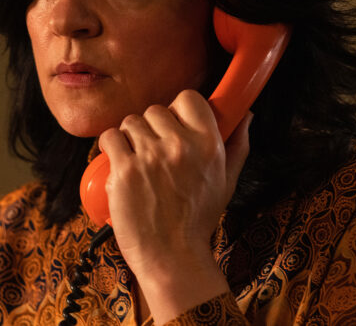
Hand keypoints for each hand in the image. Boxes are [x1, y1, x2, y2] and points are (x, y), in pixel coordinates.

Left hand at [99, 89, 251, 321]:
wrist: (172, 257)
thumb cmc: (197, 220)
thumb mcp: (226, 181)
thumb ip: (237, 144)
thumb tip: (245, 115)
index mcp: (208, 144)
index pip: (188, 98)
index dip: (178, 110)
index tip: (173, 125)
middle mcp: (181, 146)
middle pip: (155, 111)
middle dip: (151, 129)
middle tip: (154, 155)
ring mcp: (151, 156)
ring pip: (130, 123)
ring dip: (129, 139)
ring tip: (137, 165)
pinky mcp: (124, 170)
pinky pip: (110, 137)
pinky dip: (110, 147)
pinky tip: (119, 164)